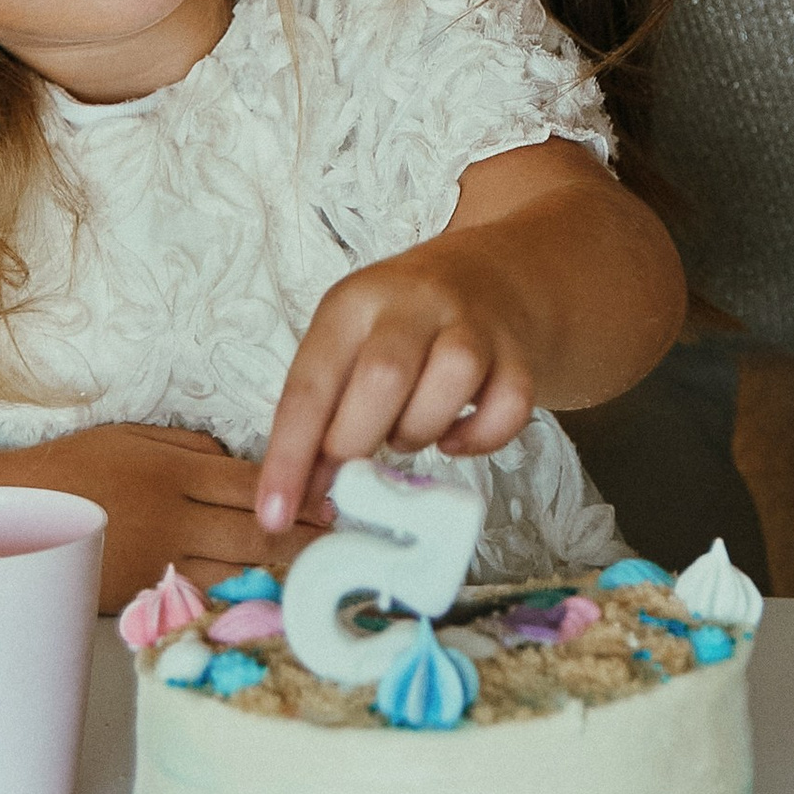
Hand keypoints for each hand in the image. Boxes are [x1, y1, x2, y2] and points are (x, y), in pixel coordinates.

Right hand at [0, 425, 329, 613]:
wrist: (13, 512)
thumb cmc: (77, 466)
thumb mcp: (138, 437)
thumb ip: (196, 451)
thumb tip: (249, 467)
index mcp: (175, 474)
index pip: (253, 485)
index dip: (301, 492)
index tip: (337, 498)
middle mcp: (174, 521)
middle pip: (255, 532)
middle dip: (305, 537)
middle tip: (345, 541)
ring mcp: (159, 565)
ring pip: (237, 573)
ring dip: (282, 573)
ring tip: (322, 573)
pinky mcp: (144, 597)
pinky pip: (203, 599)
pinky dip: (238, 598)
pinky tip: (267, 599)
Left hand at [255, 237, 537, 535]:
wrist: (488, 277)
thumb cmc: (397, 328)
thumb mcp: (346, 348)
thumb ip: (322, 416)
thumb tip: (299, 501)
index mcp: (353, 302)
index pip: (311, 383)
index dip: (290, 456)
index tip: (274, 516)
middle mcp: (414, 303)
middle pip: (383, 376)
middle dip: (356, 443)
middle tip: (348, 473)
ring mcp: (473, 323)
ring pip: (454, 376)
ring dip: (420, 430)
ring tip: (405, 435)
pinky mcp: (518, 352)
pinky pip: (510, 403)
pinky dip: (481, 437)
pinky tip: (455, 437)